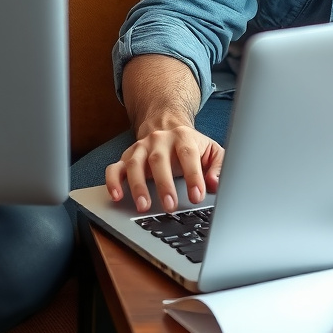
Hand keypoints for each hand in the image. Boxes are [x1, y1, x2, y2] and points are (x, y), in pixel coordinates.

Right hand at [105, 122, 224, 214]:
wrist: (166, 125)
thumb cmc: (191, 145)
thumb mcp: (212, 151)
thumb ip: (218, 167)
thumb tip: (214, 184)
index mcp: (182, 137)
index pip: (188, 155)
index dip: (193, 176)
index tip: (197, 195)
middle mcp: (159, 140)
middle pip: (159, 160)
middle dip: (164, 184)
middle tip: (170, 206)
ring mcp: (140, 148)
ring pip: (135, 164)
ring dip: (138, 186)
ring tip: (143, 206)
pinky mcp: (126, 158)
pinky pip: (115, 168)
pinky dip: (113, 182)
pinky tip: (117, 196)